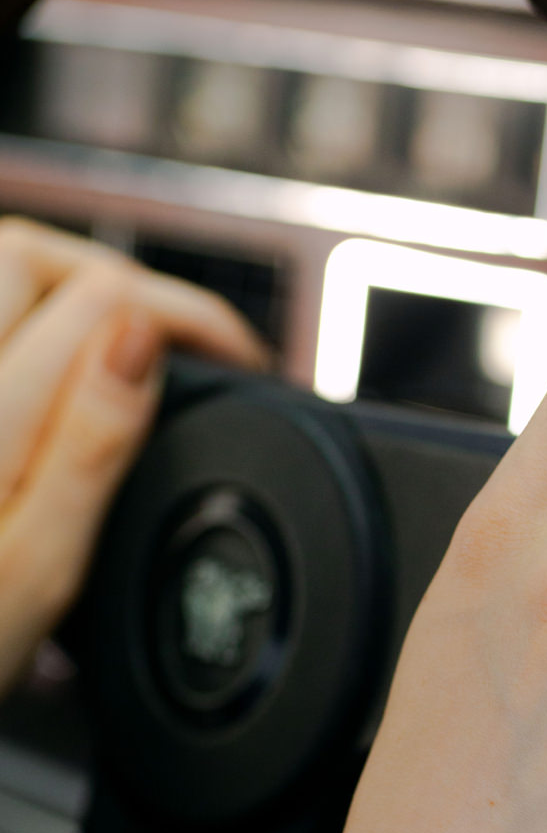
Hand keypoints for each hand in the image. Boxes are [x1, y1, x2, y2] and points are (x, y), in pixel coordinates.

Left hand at [0, 218, 266, 695]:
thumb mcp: (36, 574)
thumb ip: (90, 446)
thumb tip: (140, 337)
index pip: (102, 302)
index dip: (189, 314)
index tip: (239, 352)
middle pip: (28, 258)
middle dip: (123, 284)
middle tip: (186, 339)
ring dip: (62, 290)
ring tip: (123, 339)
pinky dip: (17, 323)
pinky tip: (45, 363)